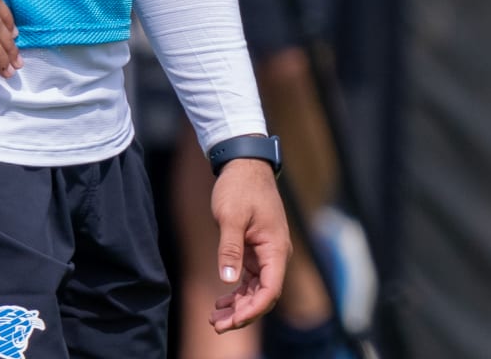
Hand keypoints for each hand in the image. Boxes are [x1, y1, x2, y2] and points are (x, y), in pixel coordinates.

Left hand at [209, 156, 289, 332]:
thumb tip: (227, 280)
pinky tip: (221, 301)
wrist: (245, 165)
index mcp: (275, 248)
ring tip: (214, 318)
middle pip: (263, 295)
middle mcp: (275, 254)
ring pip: (256, 289)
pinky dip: (236, 292)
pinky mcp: (255, 250)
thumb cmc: (240, 187)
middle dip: (242, 313)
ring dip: (238, 305)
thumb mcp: (231, 216)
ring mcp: (266, 253)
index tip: (233, 320)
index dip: (253, 309)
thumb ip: (230, 248)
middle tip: (216, 325)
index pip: (270, 289)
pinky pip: (250, 279)